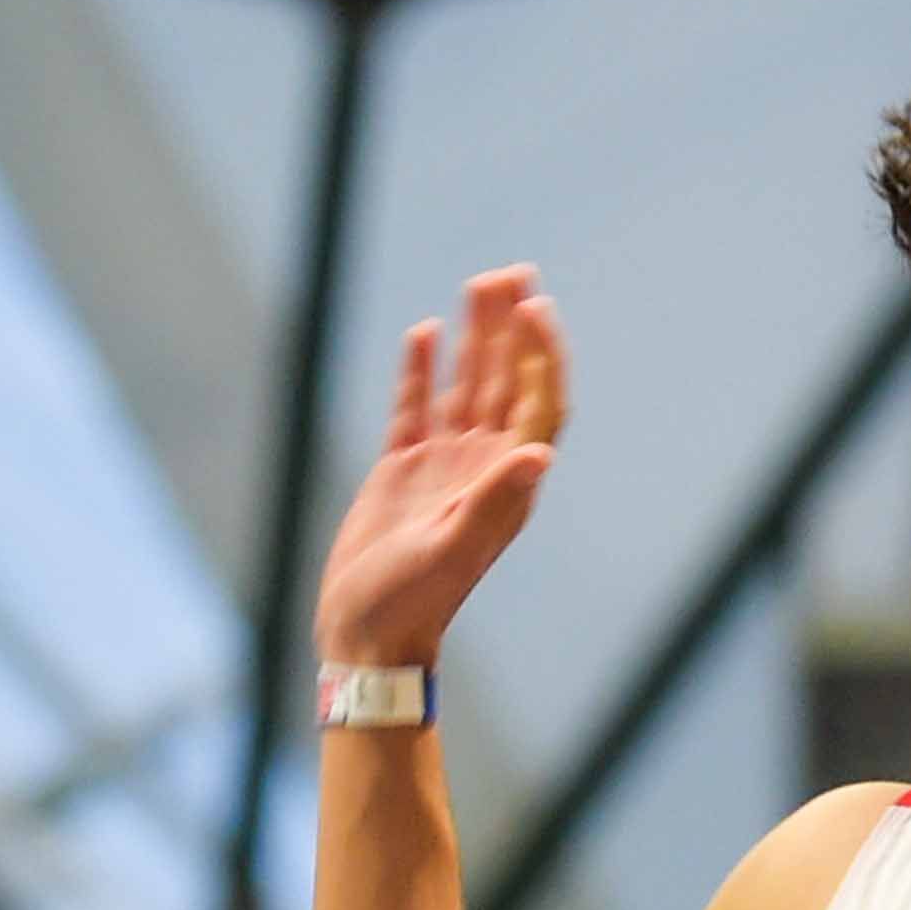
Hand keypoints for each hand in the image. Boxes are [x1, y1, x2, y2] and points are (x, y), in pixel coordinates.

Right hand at [310, 266, 566, 670]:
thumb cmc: (412, 603)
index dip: (542, 354)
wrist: (368, 636)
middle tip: (512, 273)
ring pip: (465, 386)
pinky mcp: (402, 472)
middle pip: (506, 381)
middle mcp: (482, 467)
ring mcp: (443, 467)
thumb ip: (494, 501)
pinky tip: (425, 333)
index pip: (537, 401)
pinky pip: (416, 408)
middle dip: (512, 328)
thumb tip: (540, 452)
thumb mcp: (453, 550)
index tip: (535, 306)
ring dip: (476, 337)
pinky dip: (422, 371)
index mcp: (506, 483)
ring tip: (480, 284)